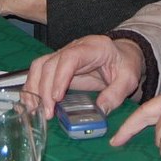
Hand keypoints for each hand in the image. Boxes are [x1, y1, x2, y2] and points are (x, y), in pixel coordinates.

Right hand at [27, 35, 144, 117]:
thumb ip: (116, 93)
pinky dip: (33, 87)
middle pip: (51, 63)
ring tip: (36, 110)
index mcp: (93, 47)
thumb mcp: (128, 78)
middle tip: (48, 113)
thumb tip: (100, 110)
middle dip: (45, 89)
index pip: (70, 57)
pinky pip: (39, 72)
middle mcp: (74, 48)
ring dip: (34, 88)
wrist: (122, 55)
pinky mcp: (58, 65)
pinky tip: (32, 104)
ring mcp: (64, 55)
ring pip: (40, 65)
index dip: (60, 77)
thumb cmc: (125, 64)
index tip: (57, 98)